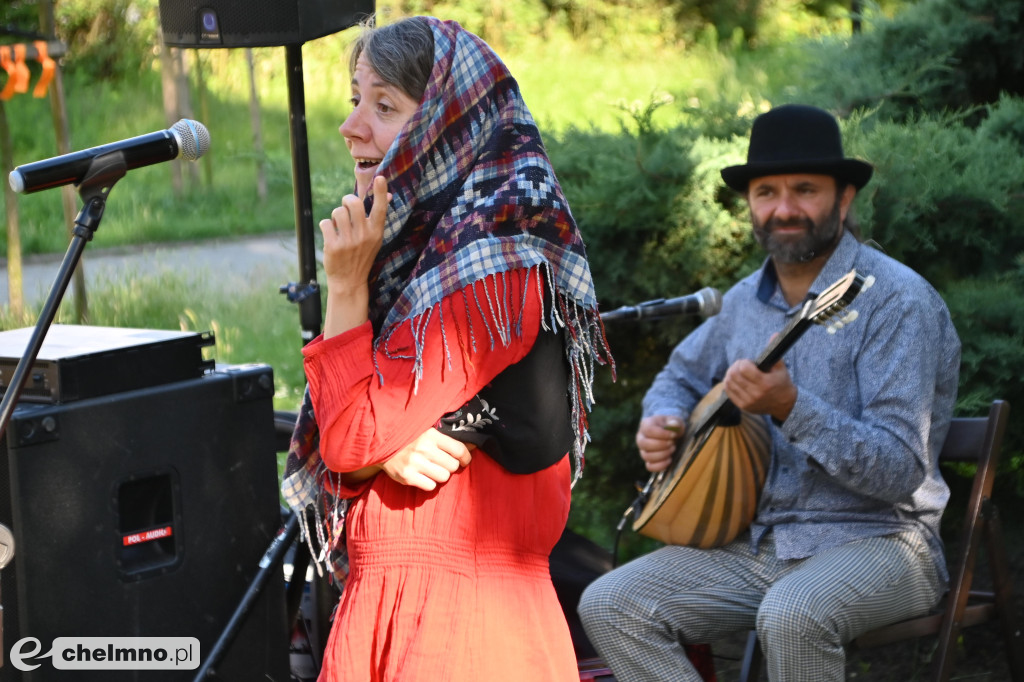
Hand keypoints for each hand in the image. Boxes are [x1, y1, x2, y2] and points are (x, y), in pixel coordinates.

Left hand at [320, 175, 391, 335]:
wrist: (349, 282)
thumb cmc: (362, 256)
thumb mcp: (374, 239)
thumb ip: (377, 217)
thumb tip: (387, 194)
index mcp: (376, 233)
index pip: (381, 209)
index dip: (380, 192)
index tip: (380, 177)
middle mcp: (364, 236)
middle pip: (354, 203)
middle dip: (347, 200)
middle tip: (346, 206)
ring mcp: (349, 242)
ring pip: (338, 212)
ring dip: (335, 215)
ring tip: (338, 224)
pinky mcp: (333, 246)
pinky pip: (325, 223)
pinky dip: (326, 226)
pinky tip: (330, 234)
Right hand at [380, 428, 473, 491]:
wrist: (380, 445)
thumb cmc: (409, 439)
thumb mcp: (427, 432)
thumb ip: (446, 440)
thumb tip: (472, 447)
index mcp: (431, 435)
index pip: (459, 450)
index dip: (466, 457)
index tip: (465, 461)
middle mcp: (424, 448)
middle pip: (453, 466)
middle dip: (450, 467)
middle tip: (442, 464)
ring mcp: (415, 463)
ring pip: (444, 477)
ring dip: (440, 475)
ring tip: (431, 469)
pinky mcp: (407, 476)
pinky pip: (430, 486)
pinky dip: (429, 483)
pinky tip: (422, 476)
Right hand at [636, 414, 684, 472]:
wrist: (671, 434)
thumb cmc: (671, 426)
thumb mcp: (675, 421)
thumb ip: (675, 422)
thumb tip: (673, 425)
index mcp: (646, 424)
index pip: (649, 430)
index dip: (662, 434)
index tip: (674, 435)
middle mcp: (640, 438)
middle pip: (645, 444)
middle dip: (662, 445)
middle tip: (672, 443)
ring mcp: (643, 450)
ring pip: (647, 456)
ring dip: (663, 454)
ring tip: (672, 449)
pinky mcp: (648, 460)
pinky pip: (650, 467)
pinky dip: (660, 466)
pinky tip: (669, 459)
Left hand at [723, 358, 796, 421]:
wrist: (784, 405)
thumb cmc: (782, 383)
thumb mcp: (781, 368)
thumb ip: (775, 351)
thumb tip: (774, 334)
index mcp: (765, 384)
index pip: (744, 368)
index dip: (744, 362)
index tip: (749, 362)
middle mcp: (756, 394)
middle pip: (734, 374)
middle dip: (736, 366)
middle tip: (741, 365)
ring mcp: (748, 402)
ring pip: (728, 382)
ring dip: (731, 373)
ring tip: (738, 371)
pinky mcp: (743, 406)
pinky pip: (728, 391)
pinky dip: (729, 383)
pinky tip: (735, 379)